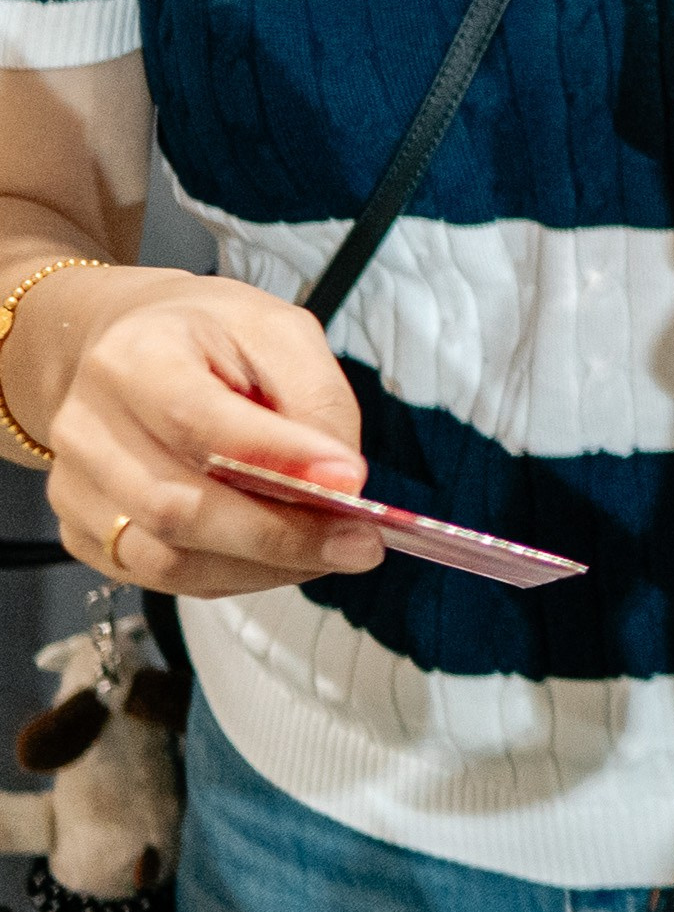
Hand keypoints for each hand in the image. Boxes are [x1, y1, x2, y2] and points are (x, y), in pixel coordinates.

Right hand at [27, 269, 381, 594]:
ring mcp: (76, 486)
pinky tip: (280, 555)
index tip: (349, 480)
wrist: (132, 342)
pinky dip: (235, 576)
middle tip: (358, 542)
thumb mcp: (279, 332)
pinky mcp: (84, 531)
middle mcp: (88, 427)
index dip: (278, 458)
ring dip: (264, 567)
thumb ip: (316, 399)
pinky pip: (163, 578)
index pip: (198, 421)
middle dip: (281, 536)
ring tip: (330, 550)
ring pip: (169, 559)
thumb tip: (342, 479)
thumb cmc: (207, 336)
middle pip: (177, 508)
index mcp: (134, 357)